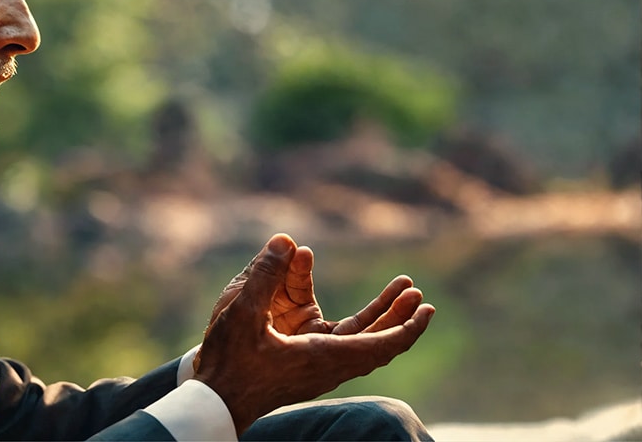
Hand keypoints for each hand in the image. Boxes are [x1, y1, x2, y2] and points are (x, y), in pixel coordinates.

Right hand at [193, 234, 434, 434]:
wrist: (217, 401)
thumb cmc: (229, 362)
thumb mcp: (242, 314)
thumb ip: (265, 276)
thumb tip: (285, 239)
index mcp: (321, 357)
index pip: (379, 346)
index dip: (405, 328)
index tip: (424, 308)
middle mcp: (328, 368)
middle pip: (378, 345)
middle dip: (399, 317)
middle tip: (415, 292)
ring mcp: (320, 372)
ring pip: (364, 347)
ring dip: (382, 321)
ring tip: (399, 293)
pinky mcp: (309, 371)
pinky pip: (348, 351)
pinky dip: (364, 332)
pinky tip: (362, 319)